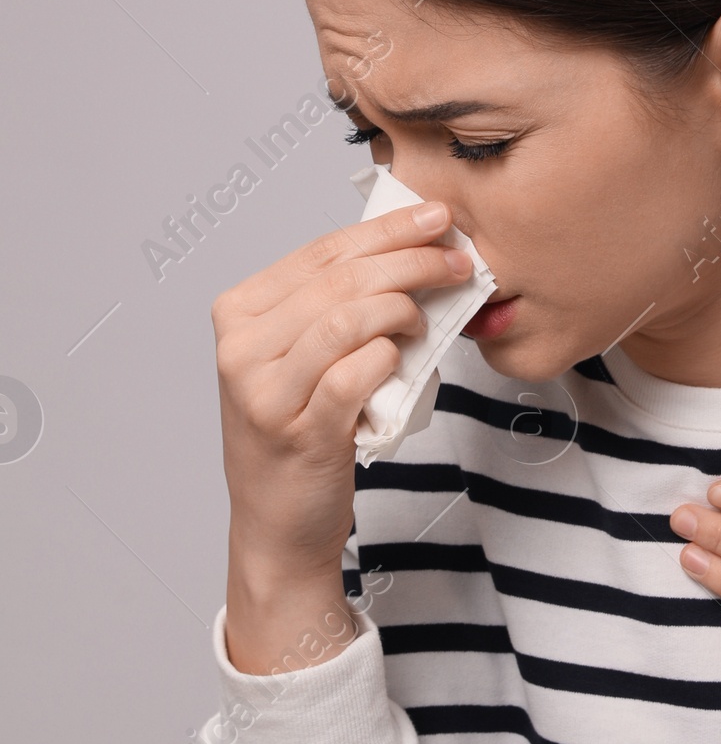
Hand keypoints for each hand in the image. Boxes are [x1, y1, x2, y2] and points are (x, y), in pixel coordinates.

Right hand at [213, 202, 471, 670]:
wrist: (279, 527)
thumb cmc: (301, 434)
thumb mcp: (302, 358)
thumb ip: (337, 304)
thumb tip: (411, 246)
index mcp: (239, 314)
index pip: (321, 251)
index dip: (385, 229)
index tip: (436, 216)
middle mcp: (240, 348)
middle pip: (338, 279)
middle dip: (408, 259)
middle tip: (457, 259)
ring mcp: (264, 392)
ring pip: (346, 318)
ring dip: (403, 308)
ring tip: (430, 316)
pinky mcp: (298, 431)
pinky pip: (356, 372)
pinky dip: (389, 358)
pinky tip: (404, 358)